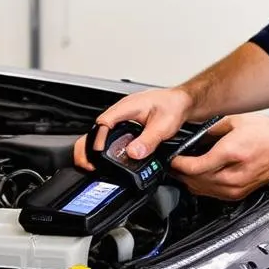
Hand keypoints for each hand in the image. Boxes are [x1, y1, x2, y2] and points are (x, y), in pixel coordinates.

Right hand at [73, 87, 191, 169]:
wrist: (181, 102)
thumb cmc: (173, 106)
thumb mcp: (164, 126)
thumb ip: (149, 140)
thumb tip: (134, 153)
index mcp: (127, 107)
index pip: (104, 122)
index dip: (97, 140)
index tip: (97, 154)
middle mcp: (120, 112)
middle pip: (96, 129)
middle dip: (88, 147)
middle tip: (88, 164)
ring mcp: (121, 118)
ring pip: (101, 133)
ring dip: (95, 148)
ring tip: (94, 165)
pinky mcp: (125, 125)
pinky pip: (109, 136)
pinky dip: (105, 148)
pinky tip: (106, 159)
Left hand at [169, 114, 268, 200]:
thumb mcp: (236, 121)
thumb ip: (211, 129)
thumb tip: (194, 136)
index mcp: (231, 154)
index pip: (195, 167)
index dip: (178, 164)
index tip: (171, 159)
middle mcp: (233, 176)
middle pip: (195, 182)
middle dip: (180, 174)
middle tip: (172, 165)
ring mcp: (236, 188)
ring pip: (203, 191)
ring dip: (189, 182)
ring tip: (182, 171)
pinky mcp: (240, 193)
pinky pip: (213, 194)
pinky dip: (202, 187)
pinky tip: (198, 178)